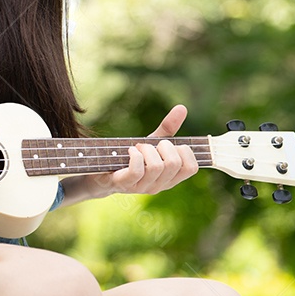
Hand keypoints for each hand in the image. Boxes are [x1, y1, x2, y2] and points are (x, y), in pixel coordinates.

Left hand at [84, 105, 198, 199]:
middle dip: (163, 146)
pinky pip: (137, 171)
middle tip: (151, 145)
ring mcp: (142, 188)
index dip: (185, 151)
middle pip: (174, 164)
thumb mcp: (152, 142)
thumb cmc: (131, 157)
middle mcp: (159, 186)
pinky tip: (130, 150)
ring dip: (147, 149)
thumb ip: (168, 128)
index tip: (170, 145)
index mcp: (170, 178)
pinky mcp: (124, 185)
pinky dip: (135, 155)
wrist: (102, 172)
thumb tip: (182, 108)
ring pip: (157, 167)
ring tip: (138, 147)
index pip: (192, 168)